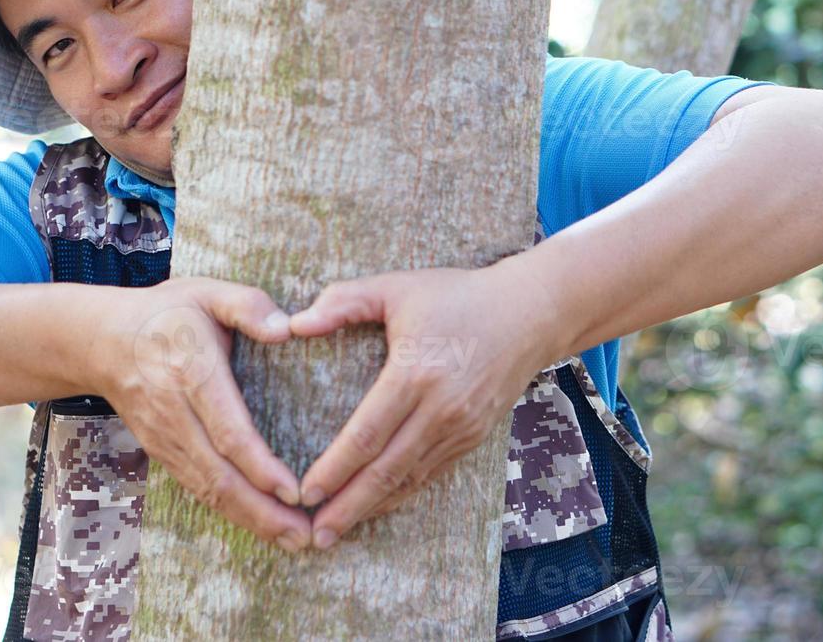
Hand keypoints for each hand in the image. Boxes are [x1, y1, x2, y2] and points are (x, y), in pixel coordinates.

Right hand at [97, 276, 311, 551]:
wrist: (102, 340)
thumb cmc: (167, 312)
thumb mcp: (207, 291)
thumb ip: (249, 305)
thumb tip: (287, 330)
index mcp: (189, 369)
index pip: (226, 428)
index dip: (260, 465)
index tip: (295, 490)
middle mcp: (173, 412)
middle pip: (217, 473)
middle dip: (262, 510)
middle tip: (305, 533)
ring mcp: (164, 437)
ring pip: (206, 490)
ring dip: (250, 520)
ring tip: (293, 539)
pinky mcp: (161, 452)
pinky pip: (197, 489)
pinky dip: (230, 512)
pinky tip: (263, 525)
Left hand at [288, 256, 567, 548]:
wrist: (529, 313)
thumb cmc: (456, 296)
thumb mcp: (396, 287)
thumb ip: (344, 302)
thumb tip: (293, 324)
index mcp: (416, 373)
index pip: (368, 433)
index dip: (335, 468)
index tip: (305, 492)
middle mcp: (441, 409)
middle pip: (387, 470)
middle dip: (348, 506)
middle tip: (314, 535)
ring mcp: (461, 428)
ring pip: (409, 480)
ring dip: (371, 508)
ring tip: (336, 532)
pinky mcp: (473, 437)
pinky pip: (430, 474)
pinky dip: (400, 494)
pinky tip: (375, 507)